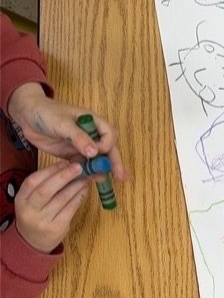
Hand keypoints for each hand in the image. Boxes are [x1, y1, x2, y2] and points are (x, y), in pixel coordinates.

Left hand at [7, 83, 127, 180]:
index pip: (109, 135)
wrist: (27, 116)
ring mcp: (81, 145)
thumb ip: (79, 137)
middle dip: (115, 163)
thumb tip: (96, 152)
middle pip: (108, 149)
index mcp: (93, 121)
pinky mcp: (72, 154)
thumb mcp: (63, 124)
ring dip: (102, 170)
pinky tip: (91, 181)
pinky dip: (88, 172)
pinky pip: (83, 164)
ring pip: (97, 159)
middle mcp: (91, 134)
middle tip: (121, 177)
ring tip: (108, 183)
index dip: (106, 146)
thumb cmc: (47, 114)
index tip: (97, 152)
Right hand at [15, 160, 90, 252]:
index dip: (50, 170)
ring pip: (62, 199)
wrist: (33, 240)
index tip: (65, 163)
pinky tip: (84, 190)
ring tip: (85, 178)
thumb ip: (45, 183)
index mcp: (21, 199)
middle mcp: (29, 210)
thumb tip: (68, 165)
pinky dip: (79, 197)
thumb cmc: (36, 213)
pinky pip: (70, 209)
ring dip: (76, 186)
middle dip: (64, 176)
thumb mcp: (32, 199)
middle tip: (79, 167)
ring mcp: (43, 220)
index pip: (33, 181)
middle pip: (47, 190)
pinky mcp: (57, 228)